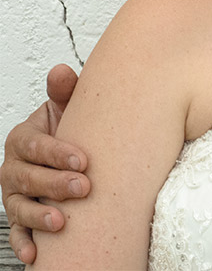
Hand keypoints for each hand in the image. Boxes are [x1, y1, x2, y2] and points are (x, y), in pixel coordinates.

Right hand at [1, 64, 88, 263]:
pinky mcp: (21, 217)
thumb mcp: (68, 108)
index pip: (35, 146)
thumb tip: (62, 73)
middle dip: (54, 184)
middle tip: (83, 187)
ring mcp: (15, 194)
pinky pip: (17, 233)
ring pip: (20, 207)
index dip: (57, 153)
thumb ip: (65, 92)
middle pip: (27, 178)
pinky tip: (35, 254)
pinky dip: (24, 244)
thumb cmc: (70, 129)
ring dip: (38, 216)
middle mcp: (14, 168)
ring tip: (61, 222)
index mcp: (24, 139)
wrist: (70, 154)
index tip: (83, 160)